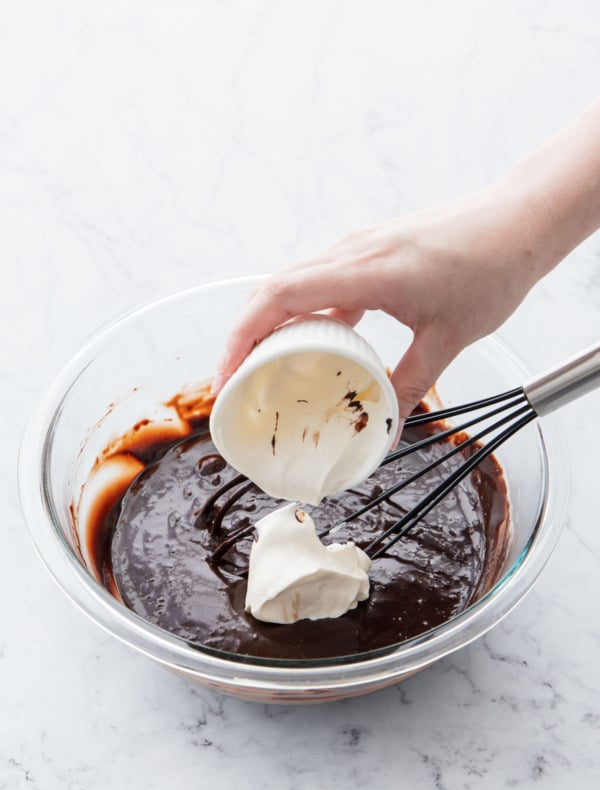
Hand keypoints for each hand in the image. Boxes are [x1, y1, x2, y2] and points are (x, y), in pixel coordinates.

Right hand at [212, 185, 538, 421]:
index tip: (229, 373)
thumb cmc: (491, 266)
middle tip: (235, 380)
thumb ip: (411, 384)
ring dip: (271, 324)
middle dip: (244, 336)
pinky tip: (314, 343)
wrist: (519, 220)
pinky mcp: (371, 252)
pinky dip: (305, 314)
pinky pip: (321, 283)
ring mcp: (359, 248)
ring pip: (294, 284)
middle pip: (274, 290)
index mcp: (366, 270)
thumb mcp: (449, 338)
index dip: (243, 335)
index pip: (280, 296)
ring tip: (263, 366)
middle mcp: (352, 252)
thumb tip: (386, 425)